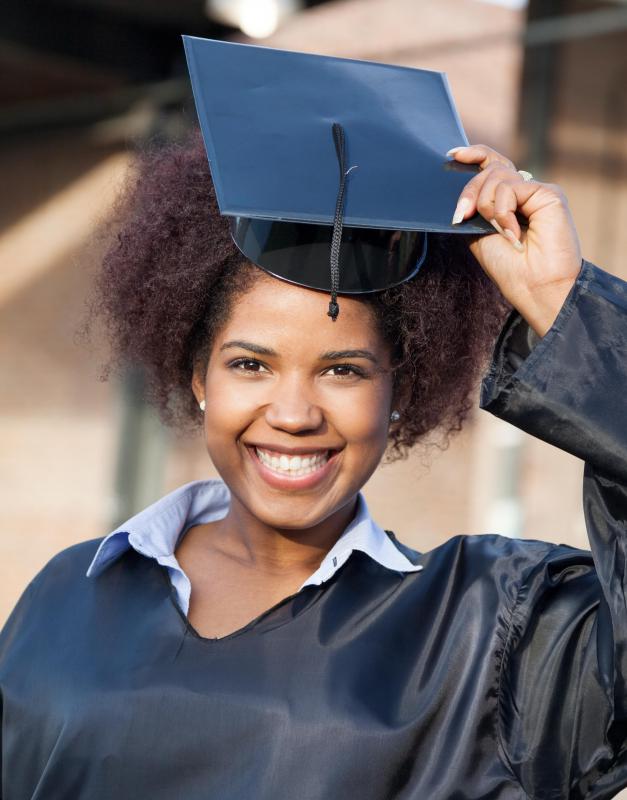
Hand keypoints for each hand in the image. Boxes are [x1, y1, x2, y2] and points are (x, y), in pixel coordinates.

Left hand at [449, 145, 581, 336]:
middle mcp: (524, 192)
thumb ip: (473, 208)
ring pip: (497, 176)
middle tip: (463, 216)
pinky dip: (503, 211)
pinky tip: (511, 232)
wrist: (534, 286)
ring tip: (499, 232)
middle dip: (469, 191)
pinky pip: (511, 187)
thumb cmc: (509, 268)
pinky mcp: (549, 193)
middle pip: (489, 168)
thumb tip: (460, 190)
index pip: (492, 165)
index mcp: (509, 200)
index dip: (474, 155)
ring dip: (487, 205)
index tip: (452, 155)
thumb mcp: (478, 234)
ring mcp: (537, 191)